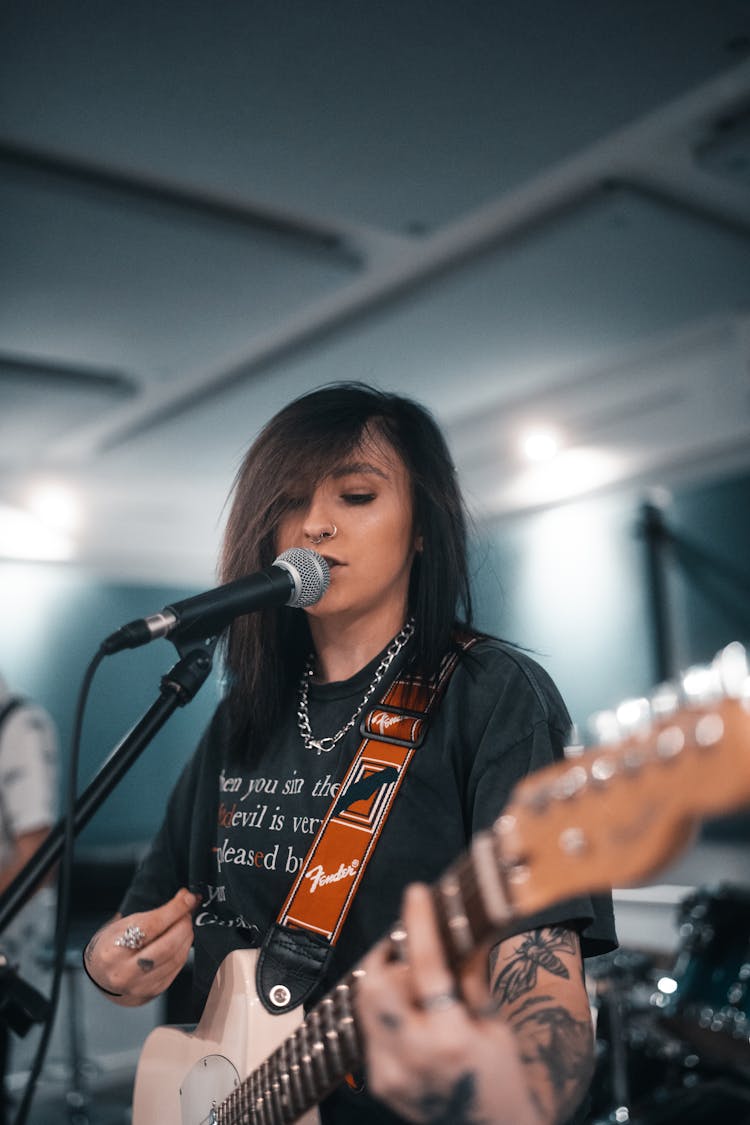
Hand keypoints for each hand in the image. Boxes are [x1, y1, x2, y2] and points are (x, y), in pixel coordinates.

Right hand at [84, 888, 199, 1005]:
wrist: (100, 975)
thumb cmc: (111, 945)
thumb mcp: (122, 925)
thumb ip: (152, 914)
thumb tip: (185, 899)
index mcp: (113, 950)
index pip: (151, 926)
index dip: (174, 910)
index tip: (188, 898)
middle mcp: (124, 972)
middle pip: (167, 946)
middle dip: (184, 925)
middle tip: (187, 913)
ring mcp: (139, 986)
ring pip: (175, 958)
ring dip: (186, 938)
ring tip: (185, 925)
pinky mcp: (152, 992)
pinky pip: (176, 969)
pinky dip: (183, 952)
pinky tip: (181, 942)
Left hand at [356, 884, 542, 1124]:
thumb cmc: (500, 1075)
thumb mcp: (495, 1025)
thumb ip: (470, 979)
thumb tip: (455, 928)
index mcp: (452, 1038)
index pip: (426, 966)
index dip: (419, 923)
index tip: (416, 893)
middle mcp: (415, 1056)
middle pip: (374, 984)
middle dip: (384, 954)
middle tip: (403, 945)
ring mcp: (391, 1073)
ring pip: (365, 1003)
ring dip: (383, 980)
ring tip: (411, 982)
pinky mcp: (379, 1082)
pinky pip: (370, 1029)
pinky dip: (385, 1011)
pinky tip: (410, 1016)